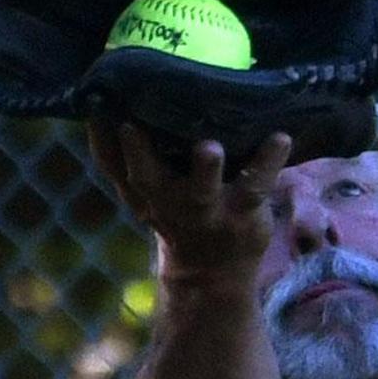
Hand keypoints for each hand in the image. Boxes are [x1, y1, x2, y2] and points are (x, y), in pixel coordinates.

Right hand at [88, 119, 291, 274]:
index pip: (113, 166)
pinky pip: (257, 186)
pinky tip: (280, 138)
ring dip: (204, 169)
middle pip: (149, 179)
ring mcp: (208, 209)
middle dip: (140, 154)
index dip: (102, 141)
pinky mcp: (244, 213)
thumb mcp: (140, 194)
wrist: (211, 272)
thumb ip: (117, 158)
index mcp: (144, 192)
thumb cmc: (176, 215)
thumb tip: (97, 106)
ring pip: (203, 189)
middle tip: (133, 126)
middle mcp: (170, 201)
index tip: (97, 108)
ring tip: (209, 147)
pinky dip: (269, 162)